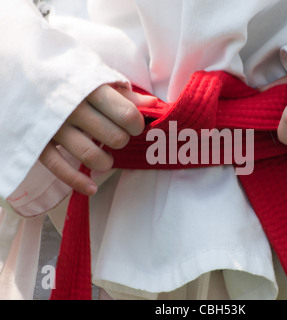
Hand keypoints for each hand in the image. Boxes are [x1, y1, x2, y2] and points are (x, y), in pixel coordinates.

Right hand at [39, 84, 155, 195]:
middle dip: (122, 141)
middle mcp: (74, 108)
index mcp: (91, 89)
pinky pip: (60, 168)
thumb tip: (154, 104)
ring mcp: (55, 126)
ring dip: (105, 162)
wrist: (22, 72)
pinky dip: (78, 182)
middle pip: (114, 138)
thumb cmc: (69, 77)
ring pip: (91, 155)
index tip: (134, 125)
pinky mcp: (39, 142)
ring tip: (106, 157)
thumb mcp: (96, 77)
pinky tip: (92, 188)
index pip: (128, 115)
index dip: (137, 125)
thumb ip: (124, 92)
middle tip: (117, 137)